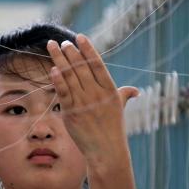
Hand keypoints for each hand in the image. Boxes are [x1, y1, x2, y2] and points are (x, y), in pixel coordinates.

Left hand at [45, 34, 138, 165]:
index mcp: (110, 90)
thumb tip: (135, 91)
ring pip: (69, 76)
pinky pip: (63, 93)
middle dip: (70, 52)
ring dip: (59, 59)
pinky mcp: (71, 113)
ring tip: (52, 46)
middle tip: (62, 42)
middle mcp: (97, 94)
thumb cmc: (113, 129)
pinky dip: (58, 80)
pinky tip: (52, 69)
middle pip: (81, 67)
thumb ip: (124, 95)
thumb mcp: (120, 109)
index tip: (79, 37)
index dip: (88, 49)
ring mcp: (84, 104)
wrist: (106, 151)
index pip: (97, 64)